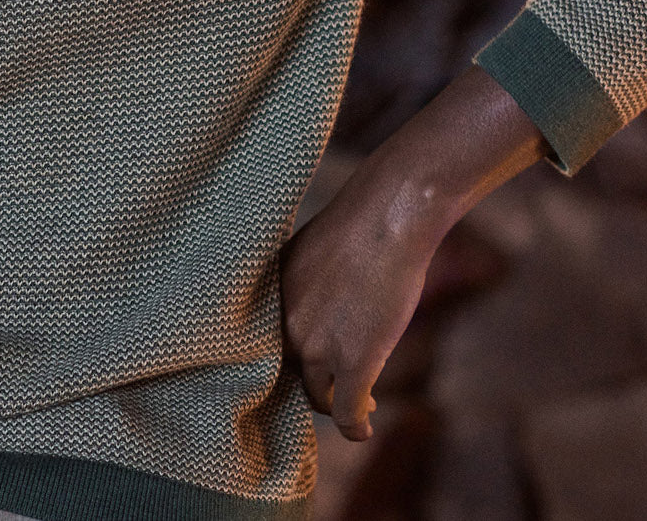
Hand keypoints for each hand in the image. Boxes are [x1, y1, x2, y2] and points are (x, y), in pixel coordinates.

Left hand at [279, 171, 442, 440]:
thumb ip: (297, 289)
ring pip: (317, 397)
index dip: (281, 363)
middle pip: (286, 375)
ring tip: (358, 403)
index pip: (259, 349)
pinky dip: (356, 427)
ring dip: (336, 404)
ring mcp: (316, 347)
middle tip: (332, 388)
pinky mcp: (353, 362)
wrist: (387, 217)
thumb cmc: (355, 225)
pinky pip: (348, 412)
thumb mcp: (307, 255)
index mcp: (268, 298)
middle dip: (309, 384)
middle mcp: (283, 326)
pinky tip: (366, 429)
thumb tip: (306, 312)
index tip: (300, 370)